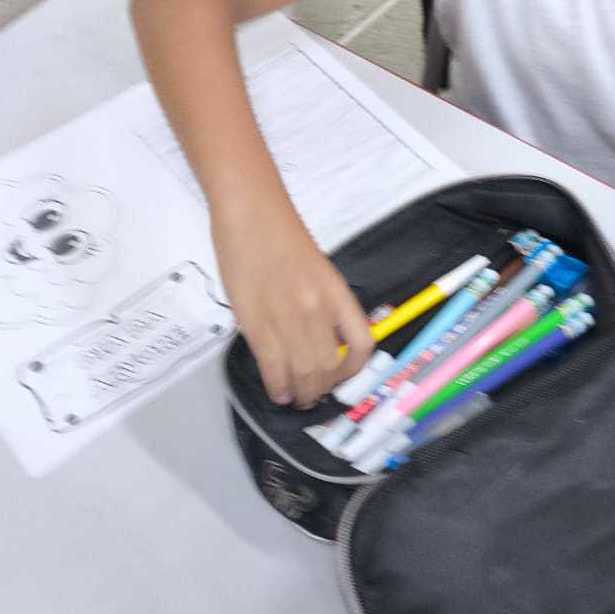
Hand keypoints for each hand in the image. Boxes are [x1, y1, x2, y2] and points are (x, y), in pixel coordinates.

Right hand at [212, 199, 373, 407]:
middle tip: (314, 396)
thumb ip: (323, 304)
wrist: (252, 213)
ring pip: (303, 374)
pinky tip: (278, 392)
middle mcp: (319, 311)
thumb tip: (319, 338)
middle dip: (322, 389)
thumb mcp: (318, 271)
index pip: (362, 345)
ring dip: (301, 394)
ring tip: (297, 400)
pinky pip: (273, 367)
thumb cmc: (282, 235)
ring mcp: (288, 319)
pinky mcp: (257, 323)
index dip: (355, 370)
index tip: (343, 377)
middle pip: (329, 367)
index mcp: (338, 295)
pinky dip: (277, 387)